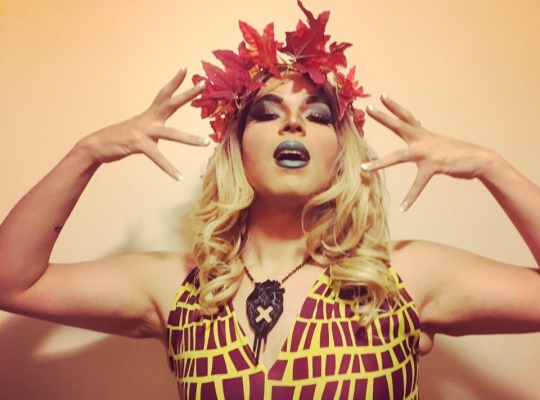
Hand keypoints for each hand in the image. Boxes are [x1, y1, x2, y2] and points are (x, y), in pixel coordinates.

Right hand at [77, 67, 208, 179]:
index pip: (164, 94)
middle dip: (187, 95)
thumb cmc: (119, 139)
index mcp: (149, 115)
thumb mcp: (139, 132)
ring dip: (190, 139)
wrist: (95, 146)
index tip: (185, 69)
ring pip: (172, 134)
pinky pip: (157, 158)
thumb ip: (153, 133)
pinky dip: (169, 169)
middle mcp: (148, 120)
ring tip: (206, 143)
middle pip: (171, 104)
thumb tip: (162, 138)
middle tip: (202, 86)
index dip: (174, 82)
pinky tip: (180, 177)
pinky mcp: (138, 145)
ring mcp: (143, 131)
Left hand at [363, 94, 494, 210]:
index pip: (406, 116)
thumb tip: (418, 129)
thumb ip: (424, 138)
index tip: (381, 96)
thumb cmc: (456, 153)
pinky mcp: (434, 166)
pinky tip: (402, 208)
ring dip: (380, 163)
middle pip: (399, 125)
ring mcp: (427, 152)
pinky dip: (410, 197)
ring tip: (364, 168)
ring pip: (399, 156)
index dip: (394, 106)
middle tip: (369, 108)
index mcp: (423, 135)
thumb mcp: (436, 143)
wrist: (479, 159)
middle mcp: (423, 140)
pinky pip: (418, 184)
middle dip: (383, 117)